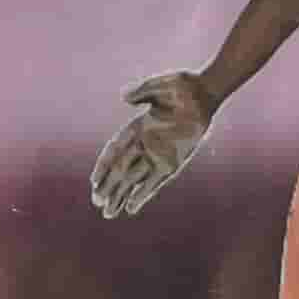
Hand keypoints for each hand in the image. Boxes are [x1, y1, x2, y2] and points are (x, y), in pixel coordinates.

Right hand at [92, 76, 216, 219]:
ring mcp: (158, 154)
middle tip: (96, 203)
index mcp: (138, 126)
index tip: (94, 181)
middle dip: (109, 186)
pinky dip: (143, 195)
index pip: (115, 149)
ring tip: (108, 213)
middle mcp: (145, 143)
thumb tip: (124, 97)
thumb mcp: (161, 85)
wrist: (205, 93)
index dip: (104, 165)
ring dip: (121, 196)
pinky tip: (131, 208)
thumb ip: (142, 90)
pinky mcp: (173, 162)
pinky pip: (154, 182)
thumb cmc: (182, 87)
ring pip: (134, 180)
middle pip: (121, 170)